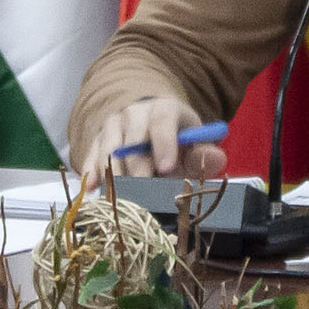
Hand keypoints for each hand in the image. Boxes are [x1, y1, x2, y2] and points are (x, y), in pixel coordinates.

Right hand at [74, 97, 227, 184]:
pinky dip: (91, 173)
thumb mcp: (193, 143)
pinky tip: (92, 190)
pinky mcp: (96, 140)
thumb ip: (204, 154)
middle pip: (132, 140)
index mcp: (163, 109)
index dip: (164, 143)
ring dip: (114, 175)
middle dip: (138, 168)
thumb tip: (217, 159)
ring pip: (108, 149)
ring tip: (120, 199)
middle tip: (143, 194)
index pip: (162, 121)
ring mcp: (112, 126)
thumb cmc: (176, 138)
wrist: (150, 123)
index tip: (166, 168)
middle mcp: (133, 114)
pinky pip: (90, 156)